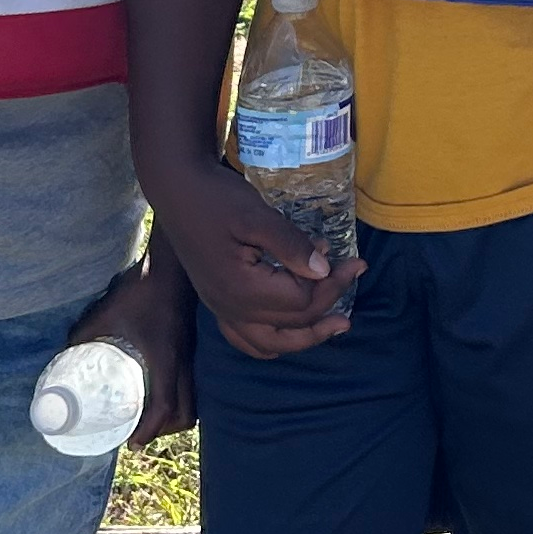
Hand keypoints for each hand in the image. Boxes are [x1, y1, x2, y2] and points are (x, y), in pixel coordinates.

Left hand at [65, 254, 199, 447]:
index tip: (130, 442)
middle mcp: (185, 363)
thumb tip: (65, 353)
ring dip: (176, 414)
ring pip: (195, 399)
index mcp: (166, 361)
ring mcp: (193, 354)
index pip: (164, 408)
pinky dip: (182, 395)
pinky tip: (163, 388)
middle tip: (139, 432)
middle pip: (187, 412)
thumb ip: (84, 334)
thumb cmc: (141, 290)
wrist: (171, 265)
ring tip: (151, 416)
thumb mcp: (106, 313)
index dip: (148, 431)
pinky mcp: (194, 346)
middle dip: (164, 430)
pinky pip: (194, 382)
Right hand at [149, 156, 361, 360]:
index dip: (333, 282)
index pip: (301, 300)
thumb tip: (324, 270)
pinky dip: (274, 343)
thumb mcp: (256, 215)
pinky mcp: (218, 303)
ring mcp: (222, 309)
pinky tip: (290, 333)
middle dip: (330, 301)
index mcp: (241, 289)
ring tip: (337, 325)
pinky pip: (247, 340)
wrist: (177, 190)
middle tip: (355, 275)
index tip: (353, 259)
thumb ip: (290, 244)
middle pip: (293, 322)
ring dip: (306, 337)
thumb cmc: (215, 198)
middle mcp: (231, 308)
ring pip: (271, 343)